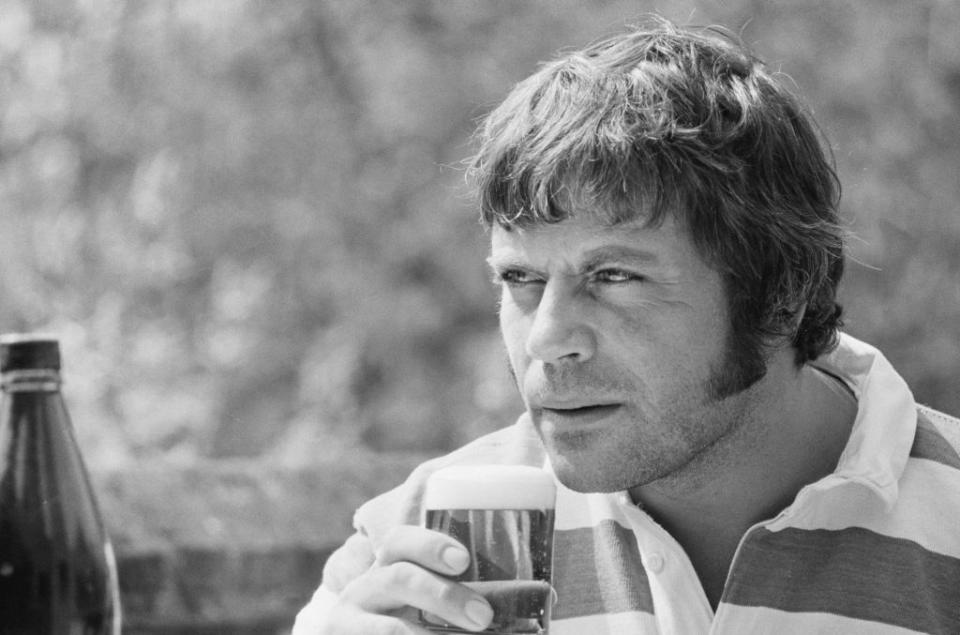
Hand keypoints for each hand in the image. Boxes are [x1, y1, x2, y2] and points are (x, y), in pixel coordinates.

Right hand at [314, 525, 493, 633]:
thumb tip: (549, 596)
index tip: (464, 560)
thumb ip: (475, 593)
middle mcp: (366, 588)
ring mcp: (350, 621)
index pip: (400, 541)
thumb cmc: (420, 618)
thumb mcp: (434, 601)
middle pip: (397, 576)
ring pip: (391, 627)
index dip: (430, 546)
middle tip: (484, 617)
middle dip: (442, 595)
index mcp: (391, 565)